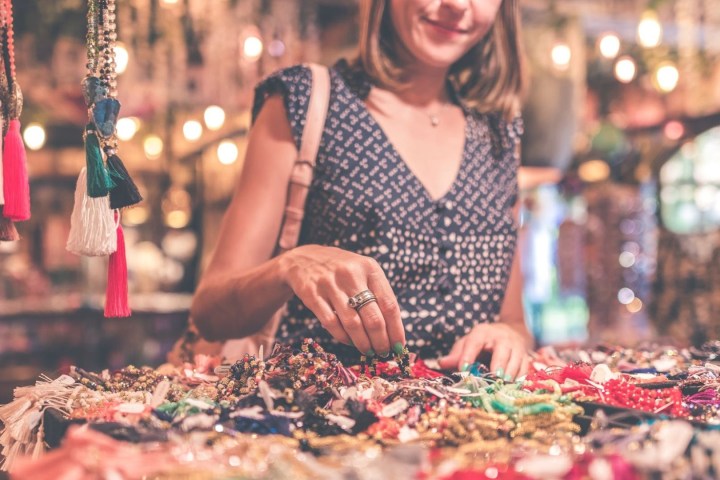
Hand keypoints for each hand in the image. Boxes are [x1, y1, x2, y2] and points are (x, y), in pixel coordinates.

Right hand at [281, 245, 404, 356]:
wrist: (303, 258)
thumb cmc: (342, 270)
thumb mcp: (363, 272)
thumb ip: (378, 294)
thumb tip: (393, 331)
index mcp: (369, 268)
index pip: (389, 304)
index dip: (396, 329)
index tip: (399, 346)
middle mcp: (351, 274)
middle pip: (373, 317)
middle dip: (381, 341)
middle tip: (383, 353)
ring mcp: (330, 284)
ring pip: (353, 324)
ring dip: (363, 343)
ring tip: (368, 351)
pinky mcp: (312, 294)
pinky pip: (331, 323)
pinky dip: (343, 337)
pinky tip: (350, 342)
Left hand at [438, 323, 529, 379]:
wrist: (510, 332)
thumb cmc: (482, 342)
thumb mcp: (467, 343)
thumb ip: (456, 354)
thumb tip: (442, 363)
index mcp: (482, 333)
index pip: (474, 342)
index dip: (468, 354)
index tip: (462, 368)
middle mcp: (501, 337)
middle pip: (502, 350)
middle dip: (498, 364)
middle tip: (494, 378)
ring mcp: (516, 346)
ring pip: (516, 360)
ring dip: (510, 374)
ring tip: (503, 386)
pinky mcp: (525, 356)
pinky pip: (525, 368)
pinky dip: (520, 379)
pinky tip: (513, 388)